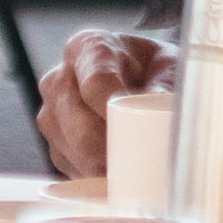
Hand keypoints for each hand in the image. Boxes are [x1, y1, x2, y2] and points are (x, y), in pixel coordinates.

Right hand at [35, 28, 175, 177]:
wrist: (143, 81)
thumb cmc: (157, 71)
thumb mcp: (170, 66)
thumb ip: (166, 82)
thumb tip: (156, 103)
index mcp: (88, 48)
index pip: (96, 83)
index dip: (117, 111)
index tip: (140, 129)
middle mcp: (60, 78)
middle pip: (79, 126)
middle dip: (113, 148)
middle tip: (146, 159)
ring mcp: (51, 114)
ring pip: (74, 152)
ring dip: (107, 165)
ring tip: (138, 163)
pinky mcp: (54, 145)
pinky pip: (72, 169)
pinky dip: (98, 175)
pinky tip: (122, 168)